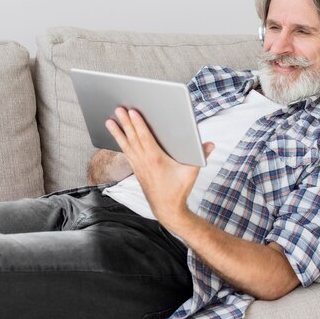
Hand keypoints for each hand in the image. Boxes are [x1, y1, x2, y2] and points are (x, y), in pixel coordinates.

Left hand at [105, 107, 213, 228]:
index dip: (138, 124)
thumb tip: (210, 144)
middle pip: (133, 138)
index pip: (145, 137)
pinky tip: (117, 137)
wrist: (166, 209)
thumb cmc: (178, 190)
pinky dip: (121, 144)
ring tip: (109, 121)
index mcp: (155, 159)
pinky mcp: (136, 170)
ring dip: (118, 133)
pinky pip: (126, 153)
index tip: (132, 112)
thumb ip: (201, 156)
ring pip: (126, 145)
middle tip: (119, 109)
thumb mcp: (191, 173)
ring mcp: (138, 166)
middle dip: (125, 123)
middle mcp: (144, 161)